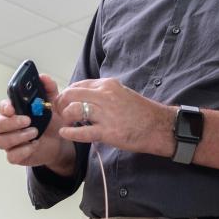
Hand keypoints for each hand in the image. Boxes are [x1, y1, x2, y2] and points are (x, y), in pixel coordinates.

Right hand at [0, 73, 75, 173]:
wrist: (60, 142)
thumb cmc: (51, 122)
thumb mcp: (53, 104)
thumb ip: (49, 89)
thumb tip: (43, 77)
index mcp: (14, 112)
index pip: (2, 107)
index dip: (5, 108)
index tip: (13, 108)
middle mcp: (8, 126)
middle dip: (9, 123)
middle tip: (27, 121)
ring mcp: (10, 142)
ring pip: (0, 141)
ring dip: (17, 136)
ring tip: (35, 133)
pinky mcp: (16, 156)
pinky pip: (11, 156)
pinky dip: (23, 151)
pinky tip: (34, 145)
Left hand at [56, 79, 174, 155]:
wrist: (159, 127)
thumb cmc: (141, 112)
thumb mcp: (121, 94)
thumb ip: (103, 94)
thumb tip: (85, 97)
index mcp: (108, 85)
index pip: (78, 85)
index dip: (67, 94)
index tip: (64, 101)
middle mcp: (105, 96)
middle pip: (71, 95)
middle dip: (61, 104)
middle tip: (59, 112)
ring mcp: (106, 114)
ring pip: (74, 110)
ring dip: (66, 117)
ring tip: (67, 122)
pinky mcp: (108, 132)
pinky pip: (82, 132)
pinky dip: (70, 133)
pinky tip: (65, 133)